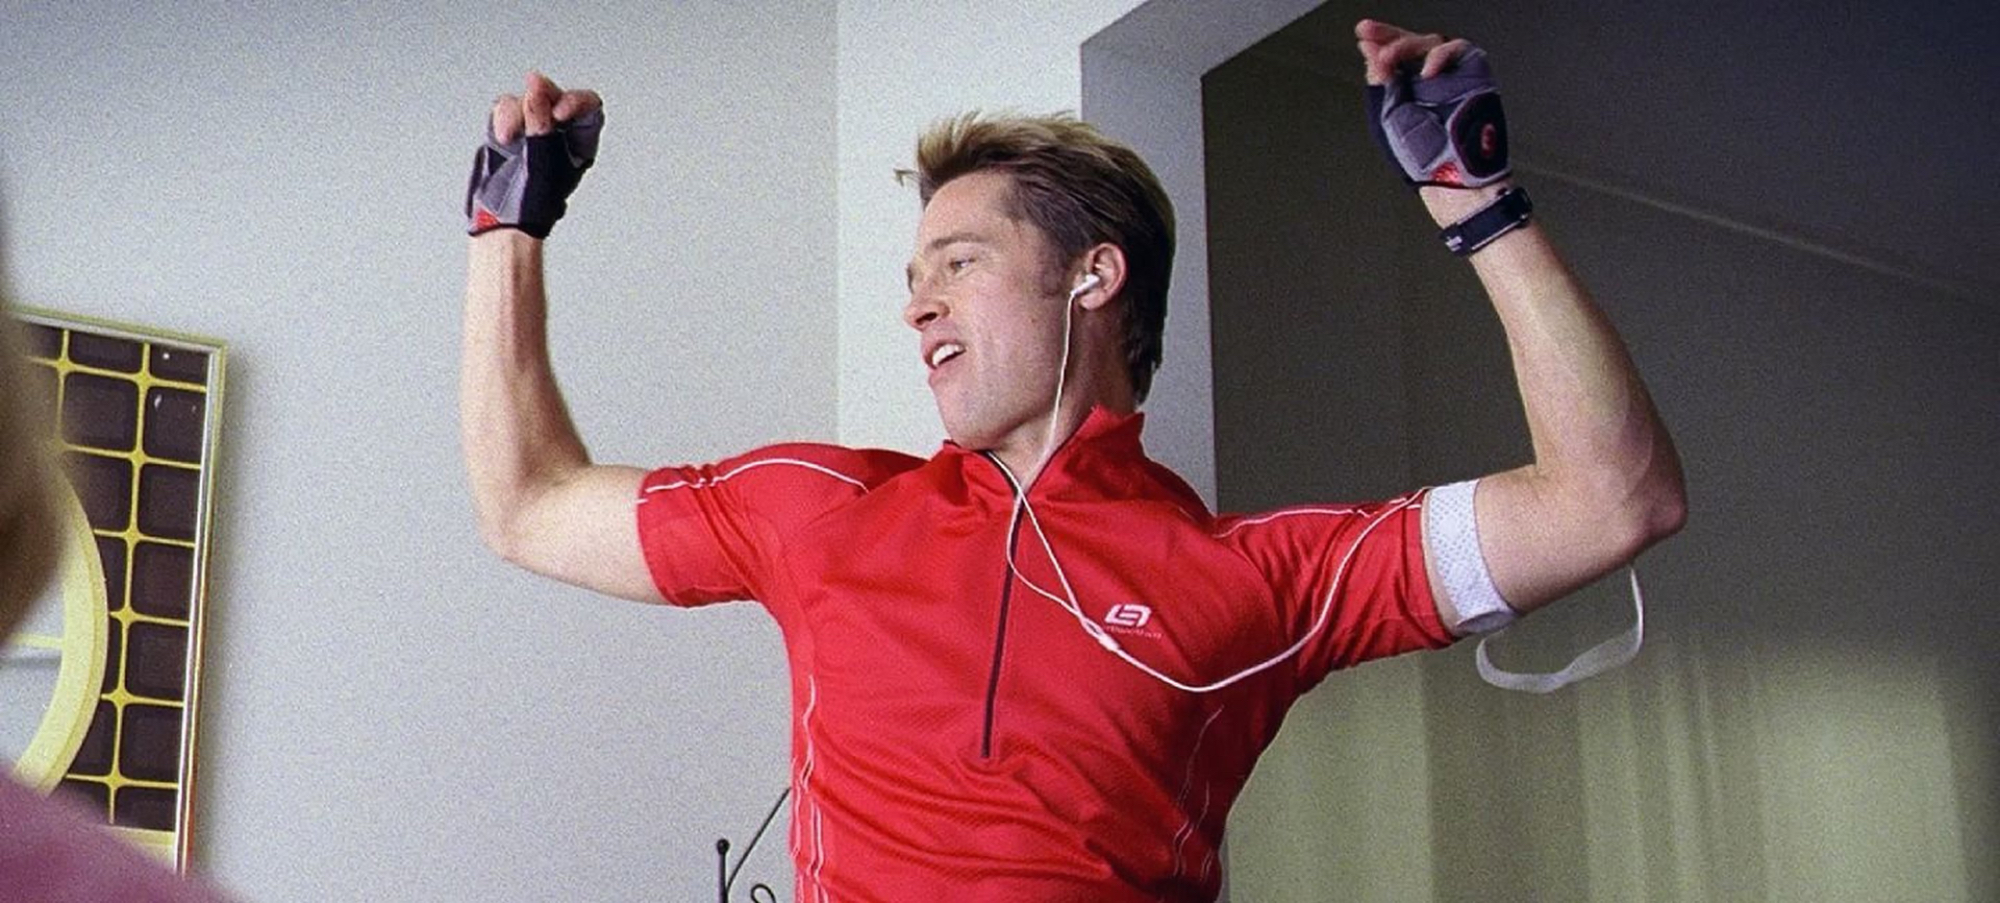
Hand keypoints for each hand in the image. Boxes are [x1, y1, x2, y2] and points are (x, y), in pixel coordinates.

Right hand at [466, 72, 604, 238]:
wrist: (500, 221)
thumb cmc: (530, 206)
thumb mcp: (542, 162)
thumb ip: (540, 125)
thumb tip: (536, 91)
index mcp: (580, 145)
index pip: (589, 109)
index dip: (576, 102)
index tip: (559, 111)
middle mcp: (558, 135)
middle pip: (556, 96)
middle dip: (542, 95)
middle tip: (532, 94)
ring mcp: (531, 131)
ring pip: (527, 99)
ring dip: (517, 112)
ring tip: (511, 136)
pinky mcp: (508, 131)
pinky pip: (506, 109)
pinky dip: (503, 118)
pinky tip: (504, 137)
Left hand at [1354, 19, 1513, 223]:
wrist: (1453, 180)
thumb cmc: (1424, 160)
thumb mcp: (1389, 118)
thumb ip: (1382, 83)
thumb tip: (1371, 54)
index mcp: (1407, 94)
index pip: (1394, 59)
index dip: (1379, 43)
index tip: (1362, 34)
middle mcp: (1429, 84)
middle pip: (1410, 45)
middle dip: (1388, 35)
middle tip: (1368, 31)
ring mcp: (1452, 79)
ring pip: (1430, 43)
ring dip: (1406, 44)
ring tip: (1390, 58)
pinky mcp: (1475, 76)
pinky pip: (1459, 50)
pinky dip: (1441, 56)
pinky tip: (1426, 72)